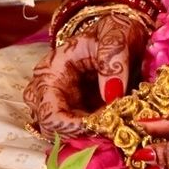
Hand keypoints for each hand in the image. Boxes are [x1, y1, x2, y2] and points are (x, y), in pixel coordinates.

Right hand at [23, 7, 148, 136]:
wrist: (121, 35)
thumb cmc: (112, 32)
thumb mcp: (115, 35)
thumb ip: (112, 59)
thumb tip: (111, 94)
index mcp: (51, 70)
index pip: (48, 111)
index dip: (70, 126)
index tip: (99, 126)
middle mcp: (49, 91)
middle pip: (51, 128)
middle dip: (79, 135)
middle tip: (109, 128)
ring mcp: (61, 104)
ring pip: (64, 135)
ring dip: (87, 136)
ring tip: (113, 124)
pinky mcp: (75, 114)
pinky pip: (78, 134)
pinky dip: (94, 135)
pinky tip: (113, 126)